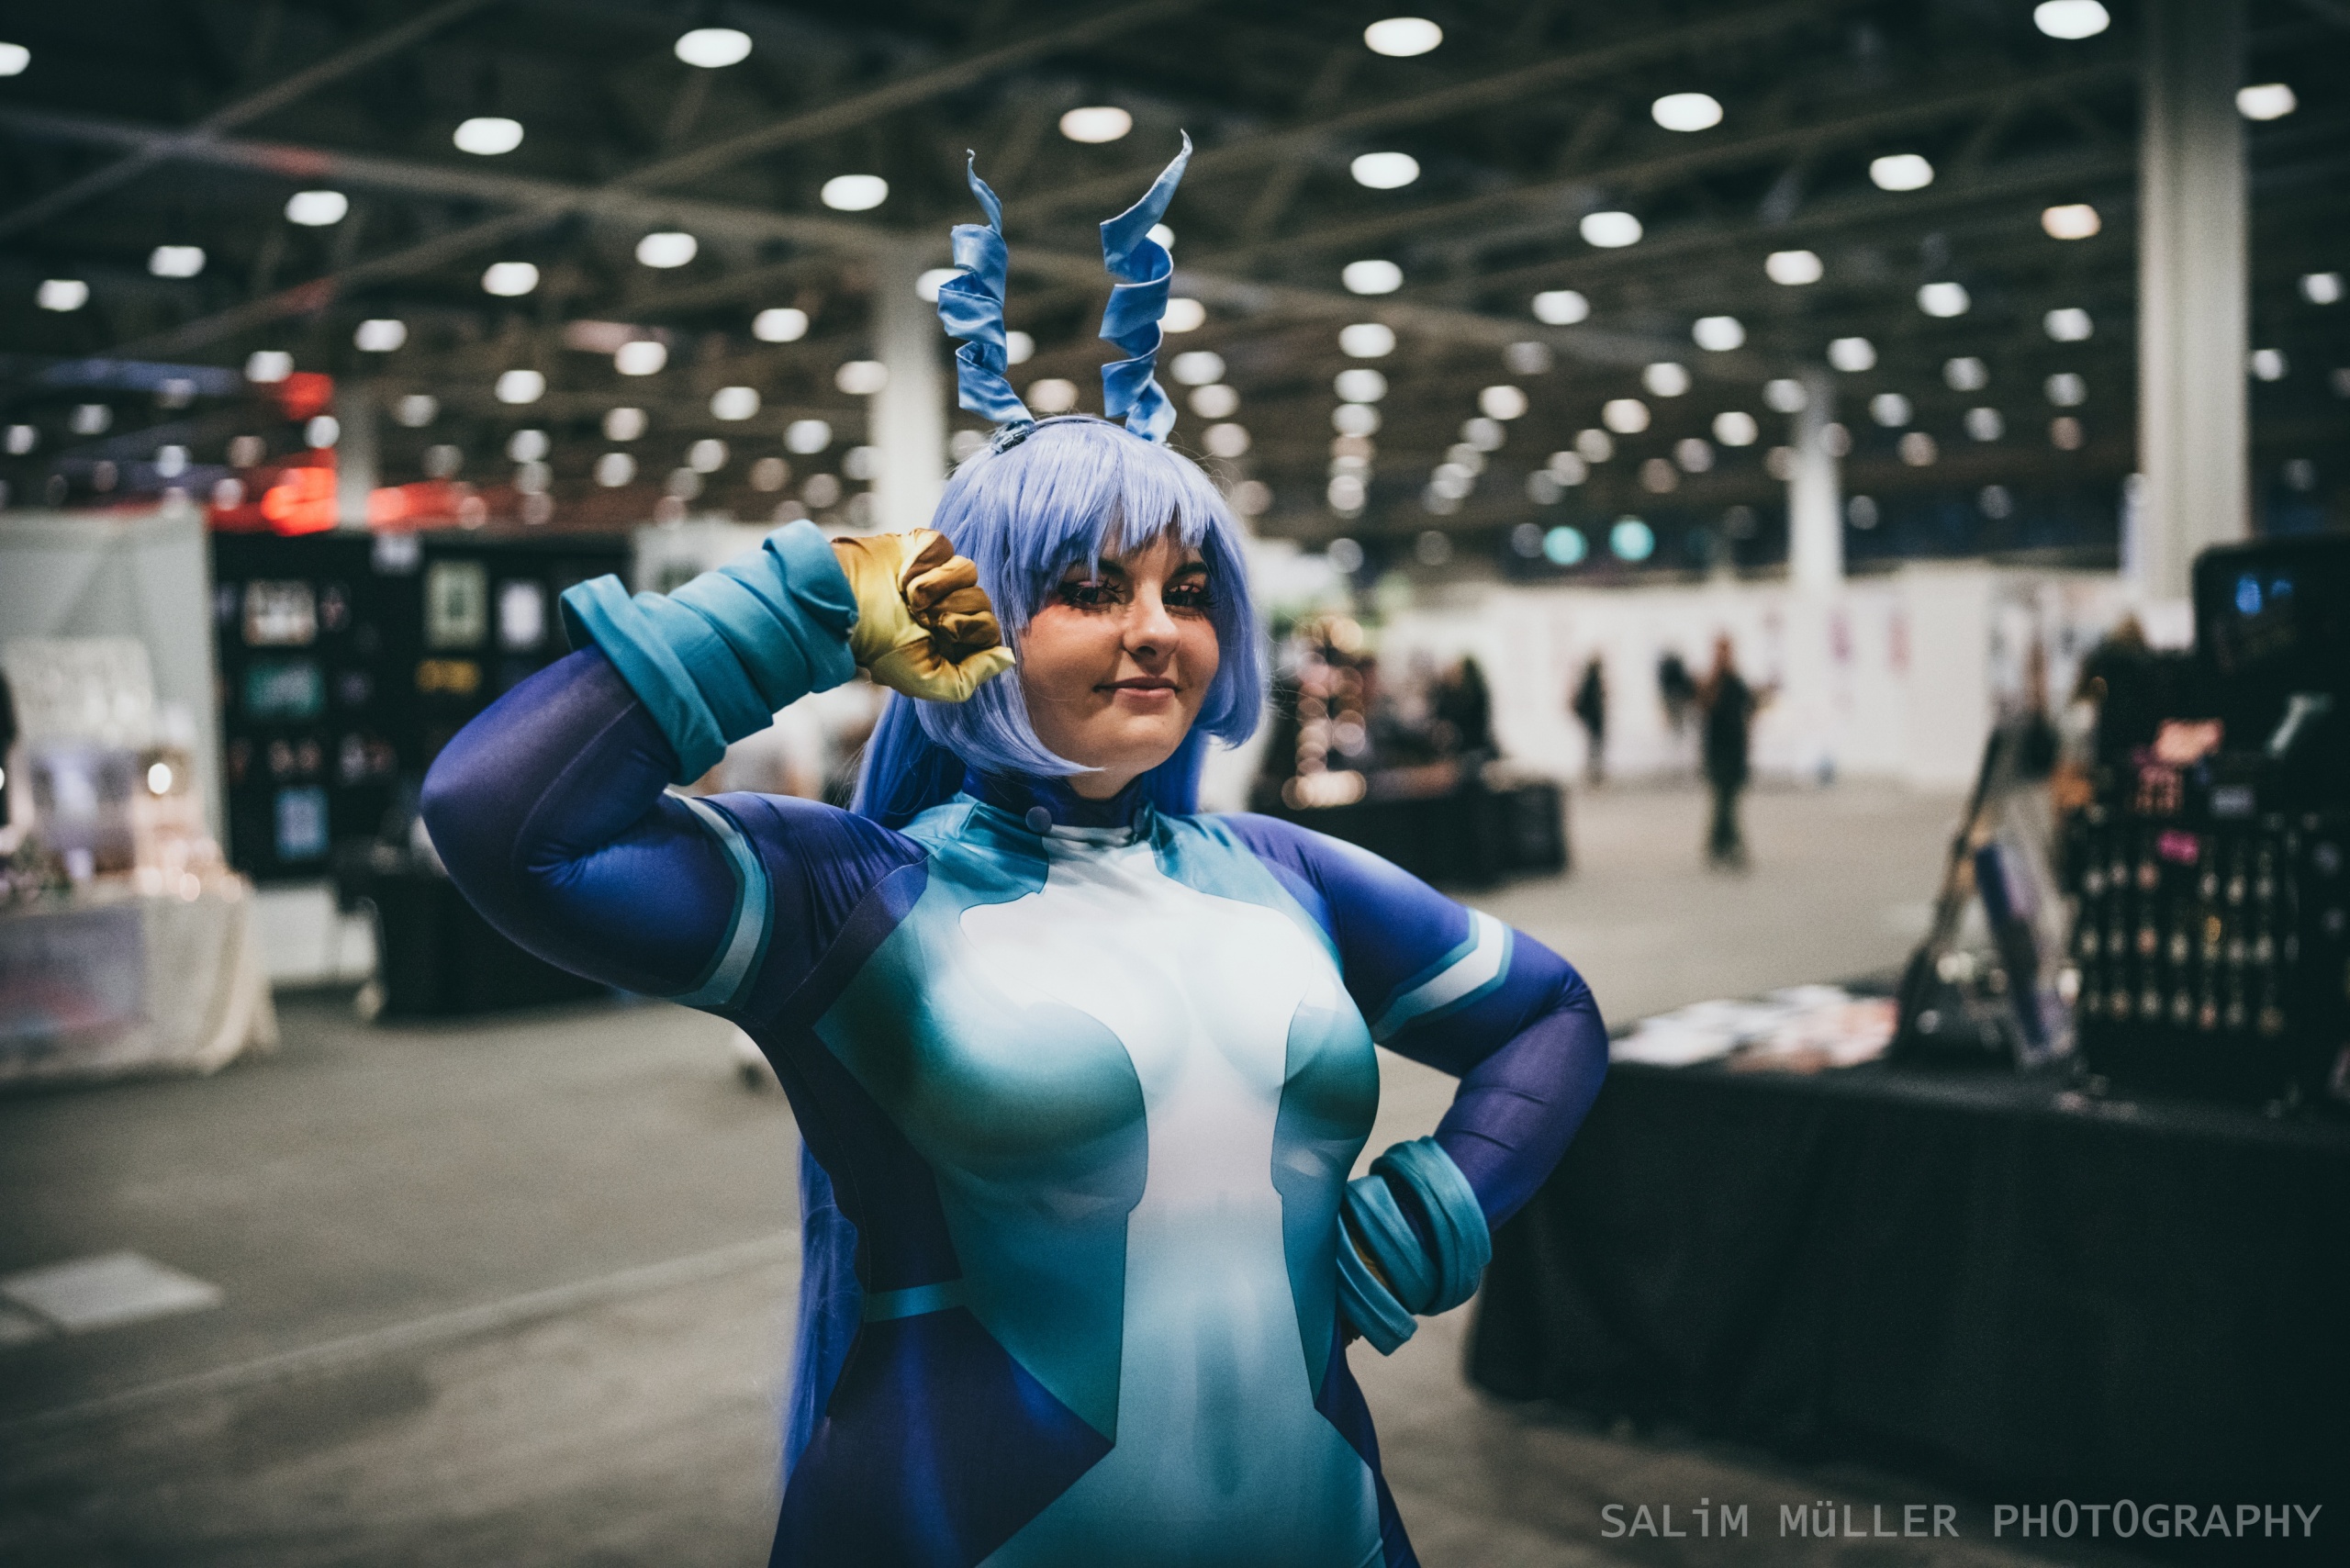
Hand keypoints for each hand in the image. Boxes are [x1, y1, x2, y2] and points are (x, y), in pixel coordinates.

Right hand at [831, 530, 1014, 702]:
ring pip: (968, 570)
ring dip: (935, 588)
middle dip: (951, 611)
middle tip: (919, 617)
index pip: (991, 629)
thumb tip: (1007, 657)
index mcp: (955, 637)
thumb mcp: (927, 680)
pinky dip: (923, 563)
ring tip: (908, 599)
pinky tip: (902, 576)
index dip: (970, 631)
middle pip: (983, 600)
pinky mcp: (925, 546)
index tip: (941, 637)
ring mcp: (939, 574)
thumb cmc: (880, 649)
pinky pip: (946, 546)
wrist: (845, 609)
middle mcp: (951, 605)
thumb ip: (972, 677)